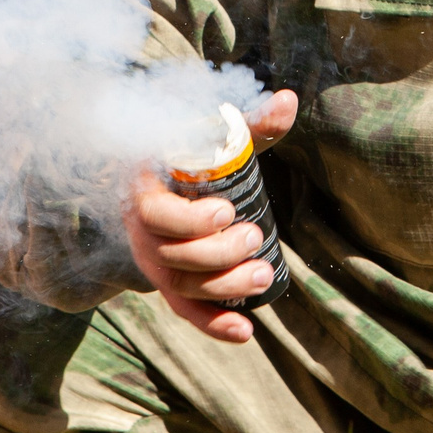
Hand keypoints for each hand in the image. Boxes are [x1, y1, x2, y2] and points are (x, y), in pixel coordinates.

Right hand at [124, 89, 299, 343]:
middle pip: (171, 256)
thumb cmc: (192, 155)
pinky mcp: (172, 284)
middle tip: (254, 238)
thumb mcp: (215, 136)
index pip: (155, 213)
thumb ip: (251, 122)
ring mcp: (156, 262)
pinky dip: (213, 324)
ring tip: (262, 273)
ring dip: (222, 288)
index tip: (226, 212)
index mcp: (145, 190)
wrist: (165, 181)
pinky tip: (246, 331)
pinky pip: (186, 311)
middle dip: (216, 254)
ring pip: (181, 287)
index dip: (188, 220)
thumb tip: (290, 100)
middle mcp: (142, 232)